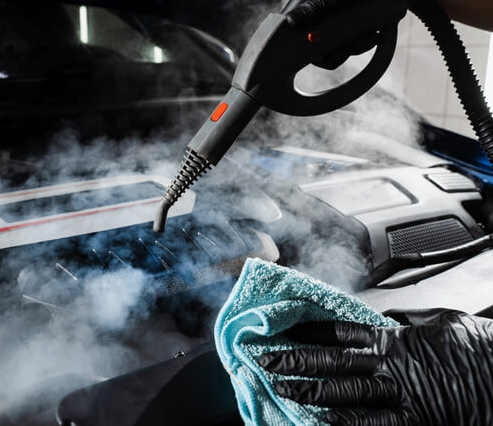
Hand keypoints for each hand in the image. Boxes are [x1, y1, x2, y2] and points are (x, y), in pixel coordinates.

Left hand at [258, 310, 492, 425]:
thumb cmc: (483, 348)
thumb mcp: (443, 322)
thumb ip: (407, 322)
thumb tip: (385, 321)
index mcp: (396, 339)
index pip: (341, 333)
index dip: (309, 331)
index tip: (285, 330)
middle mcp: (392, 367)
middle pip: (332, 361)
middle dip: (295, 360)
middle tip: (264, 358)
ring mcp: (402, 397)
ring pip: (343, 394)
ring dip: (309, 392)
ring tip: (280, 390)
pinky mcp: (416, 423)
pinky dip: (346, 425)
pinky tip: (322, 423)